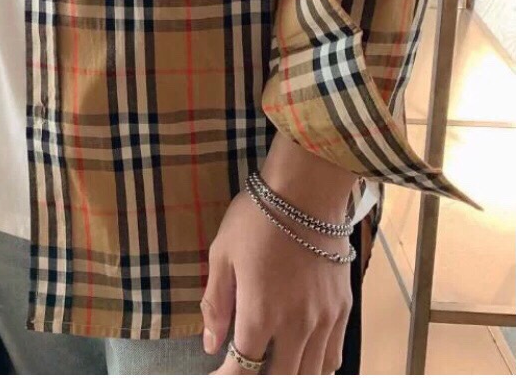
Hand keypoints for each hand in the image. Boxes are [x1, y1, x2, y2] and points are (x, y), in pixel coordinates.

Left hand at [201, 136, 356, 373]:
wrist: (306, 195)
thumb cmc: (256, 220)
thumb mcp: (221, 254)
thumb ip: (216, 304)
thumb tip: (211, 345)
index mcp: (260, 312)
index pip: (244, 368)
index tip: (218, 375)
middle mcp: (296, 326)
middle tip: (243, 369)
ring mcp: (324, 321)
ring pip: (310, 374)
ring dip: (288, 375)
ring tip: (270, 367)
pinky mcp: (343, 312)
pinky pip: (333, 357)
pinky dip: (316, 368)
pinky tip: (302, 361)